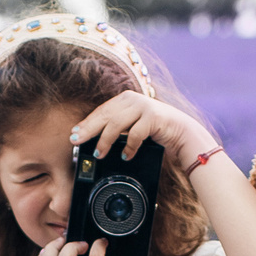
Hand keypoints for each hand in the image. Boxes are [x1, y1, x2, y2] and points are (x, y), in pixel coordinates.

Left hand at [69, 90, 209, 168]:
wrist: (182, 132)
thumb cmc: (154, 131)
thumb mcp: (132, 126)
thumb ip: (116, 128)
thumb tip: (92, 140)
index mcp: (125, 99)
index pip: (101, 111)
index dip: (86, 123)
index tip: (73, 134)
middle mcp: (132, 99)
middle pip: (104, 116)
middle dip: (88, 130)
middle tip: (76, 142)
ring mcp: (143, 107)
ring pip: (117, 124)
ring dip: (105, 141)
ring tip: (98, 154)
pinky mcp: (154, 117)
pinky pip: (136, 134)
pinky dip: (129, 147)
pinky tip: (125, 156)